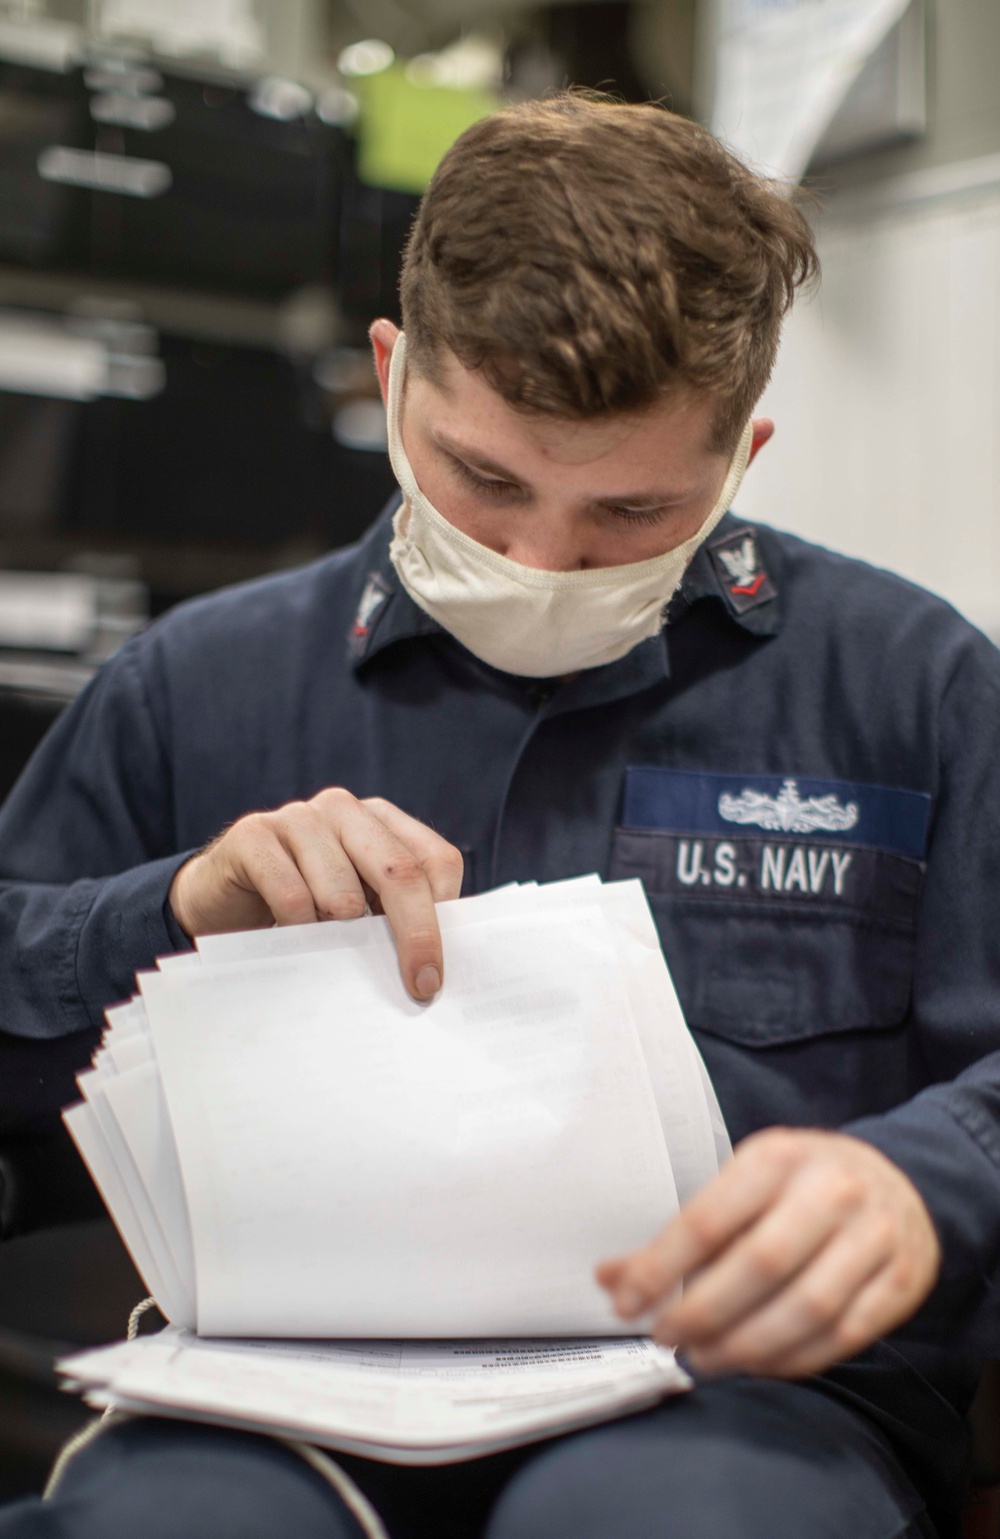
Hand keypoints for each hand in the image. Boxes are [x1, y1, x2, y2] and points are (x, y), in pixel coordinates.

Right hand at [169, 791, 462, 999]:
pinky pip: (291, 894)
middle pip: (400, 871)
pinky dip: (299, 930)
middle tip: (419, 984)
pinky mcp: (254, 835)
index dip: (444, 915)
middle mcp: (345, 810)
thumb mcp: (354, 908)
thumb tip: (435, 968)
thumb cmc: (300, 908)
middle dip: (416, 933)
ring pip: (343, 890)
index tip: (440, 970)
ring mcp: (298, 817)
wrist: (219, 899)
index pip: (435, 860)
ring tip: (332, 958)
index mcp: (381, 822)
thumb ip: (391, 918)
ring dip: (343, 936)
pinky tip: (294, 943)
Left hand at [596, 1128, 940, 1378]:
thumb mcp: (742, 1186)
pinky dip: (793, 1359)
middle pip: (759, 1266)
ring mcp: (874, 1236)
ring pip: (806, 1309)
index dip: (660, 1268)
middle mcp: (831, 1190)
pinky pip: (843, 1335)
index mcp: (778, 1157)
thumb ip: (678, 1235)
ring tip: (706, 1357)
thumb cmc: (801, 1185)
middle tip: (667, 1337)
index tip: (626, 1302)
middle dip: (702, 1313)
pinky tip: (758, 1362)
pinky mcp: (901, 1280)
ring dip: (745, 1346)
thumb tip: (611, 1277)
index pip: (708, 1219)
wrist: (898, 1181)